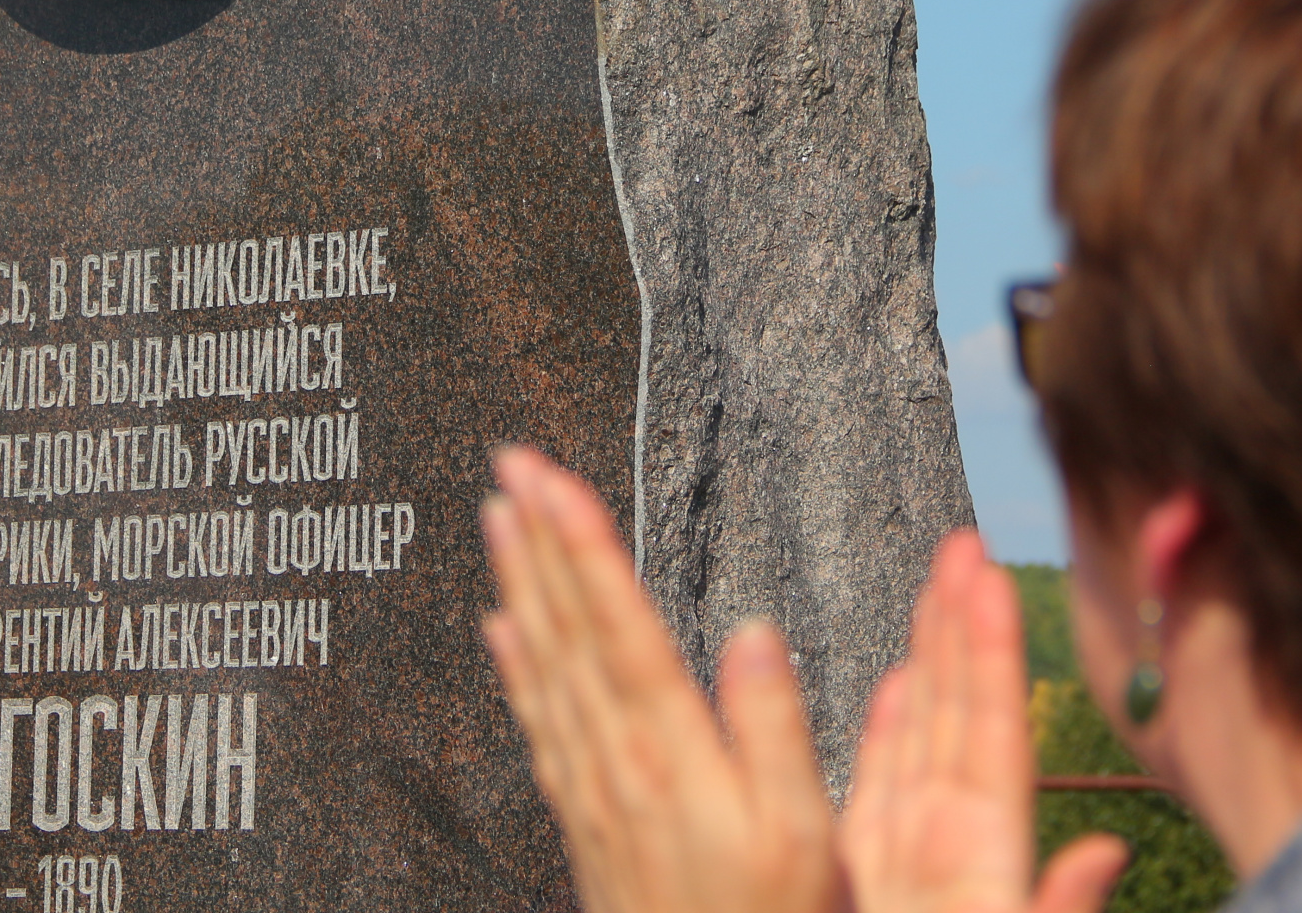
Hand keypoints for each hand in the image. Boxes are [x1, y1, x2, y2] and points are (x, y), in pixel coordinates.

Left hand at [481, 446, 843, 912]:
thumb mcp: (805, 839)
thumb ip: (777, 731)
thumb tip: (756, 631)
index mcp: (671, 754)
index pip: (618, 626)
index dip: (584, 548)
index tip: (552, 480)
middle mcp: (617, 760)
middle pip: (568, 627)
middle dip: (538, 538)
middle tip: (510, 461)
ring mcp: (591, 786)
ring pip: (544, 661)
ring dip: (519, 581)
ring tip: (496, 515)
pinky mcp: (582, 813)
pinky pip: (537, 718)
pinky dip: (514, 664)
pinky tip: (499, 627)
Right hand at [840, 532, 1126, 912]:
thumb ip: (1058, 908)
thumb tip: (1111, 850)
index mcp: (986, 853)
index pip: (994, 727)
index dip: (994, 650)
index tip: (994, 575)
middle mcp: (952, 837)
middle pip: (958, 710)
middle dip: (959, 622)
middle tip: (965, 541)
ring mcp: (914, 849)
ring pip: (922, 733)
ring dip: (929, 655)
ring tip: (939, 587)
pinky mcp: (872, 871)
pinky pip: (881, 784)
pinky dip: (887, 727)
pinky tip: (897, 681)